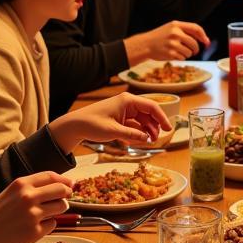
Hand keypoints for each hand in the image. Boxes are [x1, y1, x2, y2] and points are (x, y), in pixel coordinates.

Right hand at [0, 171, 71, 242]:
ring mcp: (33, 214)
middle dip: (66, 194)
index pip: (51, 176)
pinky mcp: (35, 232)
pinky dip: (48, 225)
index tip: (70, 184)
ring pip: (61, 207)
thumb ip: (29, 189)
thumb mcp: (9, 194)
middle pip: (62, 190)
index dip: (64, 180)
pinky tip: (35, 228)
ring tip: (47, 214)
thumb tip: (57, 185)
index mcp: (21, 184)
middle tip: (64, 199)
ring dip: (59, 210)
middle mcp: (29, 197)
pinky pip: (53, 224)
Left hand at [50, 93, 170, 153]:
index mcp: (128, 101)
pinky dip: (137, 133)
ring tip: (147, 142)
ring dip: (146, 131)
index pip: (152, 106)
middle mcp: (128, 104)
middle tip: (157, 139)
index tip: (168, 129)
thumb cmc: (92, 124)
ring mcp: (124, 111)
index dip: (162, 118)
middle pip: (148, 114)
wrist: (75, 125)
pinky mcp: (120, 118)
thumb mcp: (113, 131)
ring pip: (142, 120)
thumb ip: (133, 135)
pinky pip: (134, 125)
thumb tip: (148, 138)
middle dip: (154, 126)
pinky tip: (136, 142)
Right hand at [126, 20, 208, 64]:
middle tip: (193, 51)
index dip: (203, 36)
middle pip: (194, 43)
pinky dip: (180, 58)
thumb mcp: (171, 28)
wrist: (145, 44)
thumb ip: (186, 31)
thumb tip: (205, 40)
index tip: (207, 42)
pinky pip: (183, 58)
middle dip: (196, 49)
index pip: (196, 28)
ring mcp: (172, 44)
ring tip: (178, 51)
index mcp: (176, 25)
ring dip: (187, 54)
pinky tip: (173, 54)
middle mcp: (175, 33)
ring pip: (189, 52)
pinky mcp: (170, 53)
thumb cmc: (160, 37)